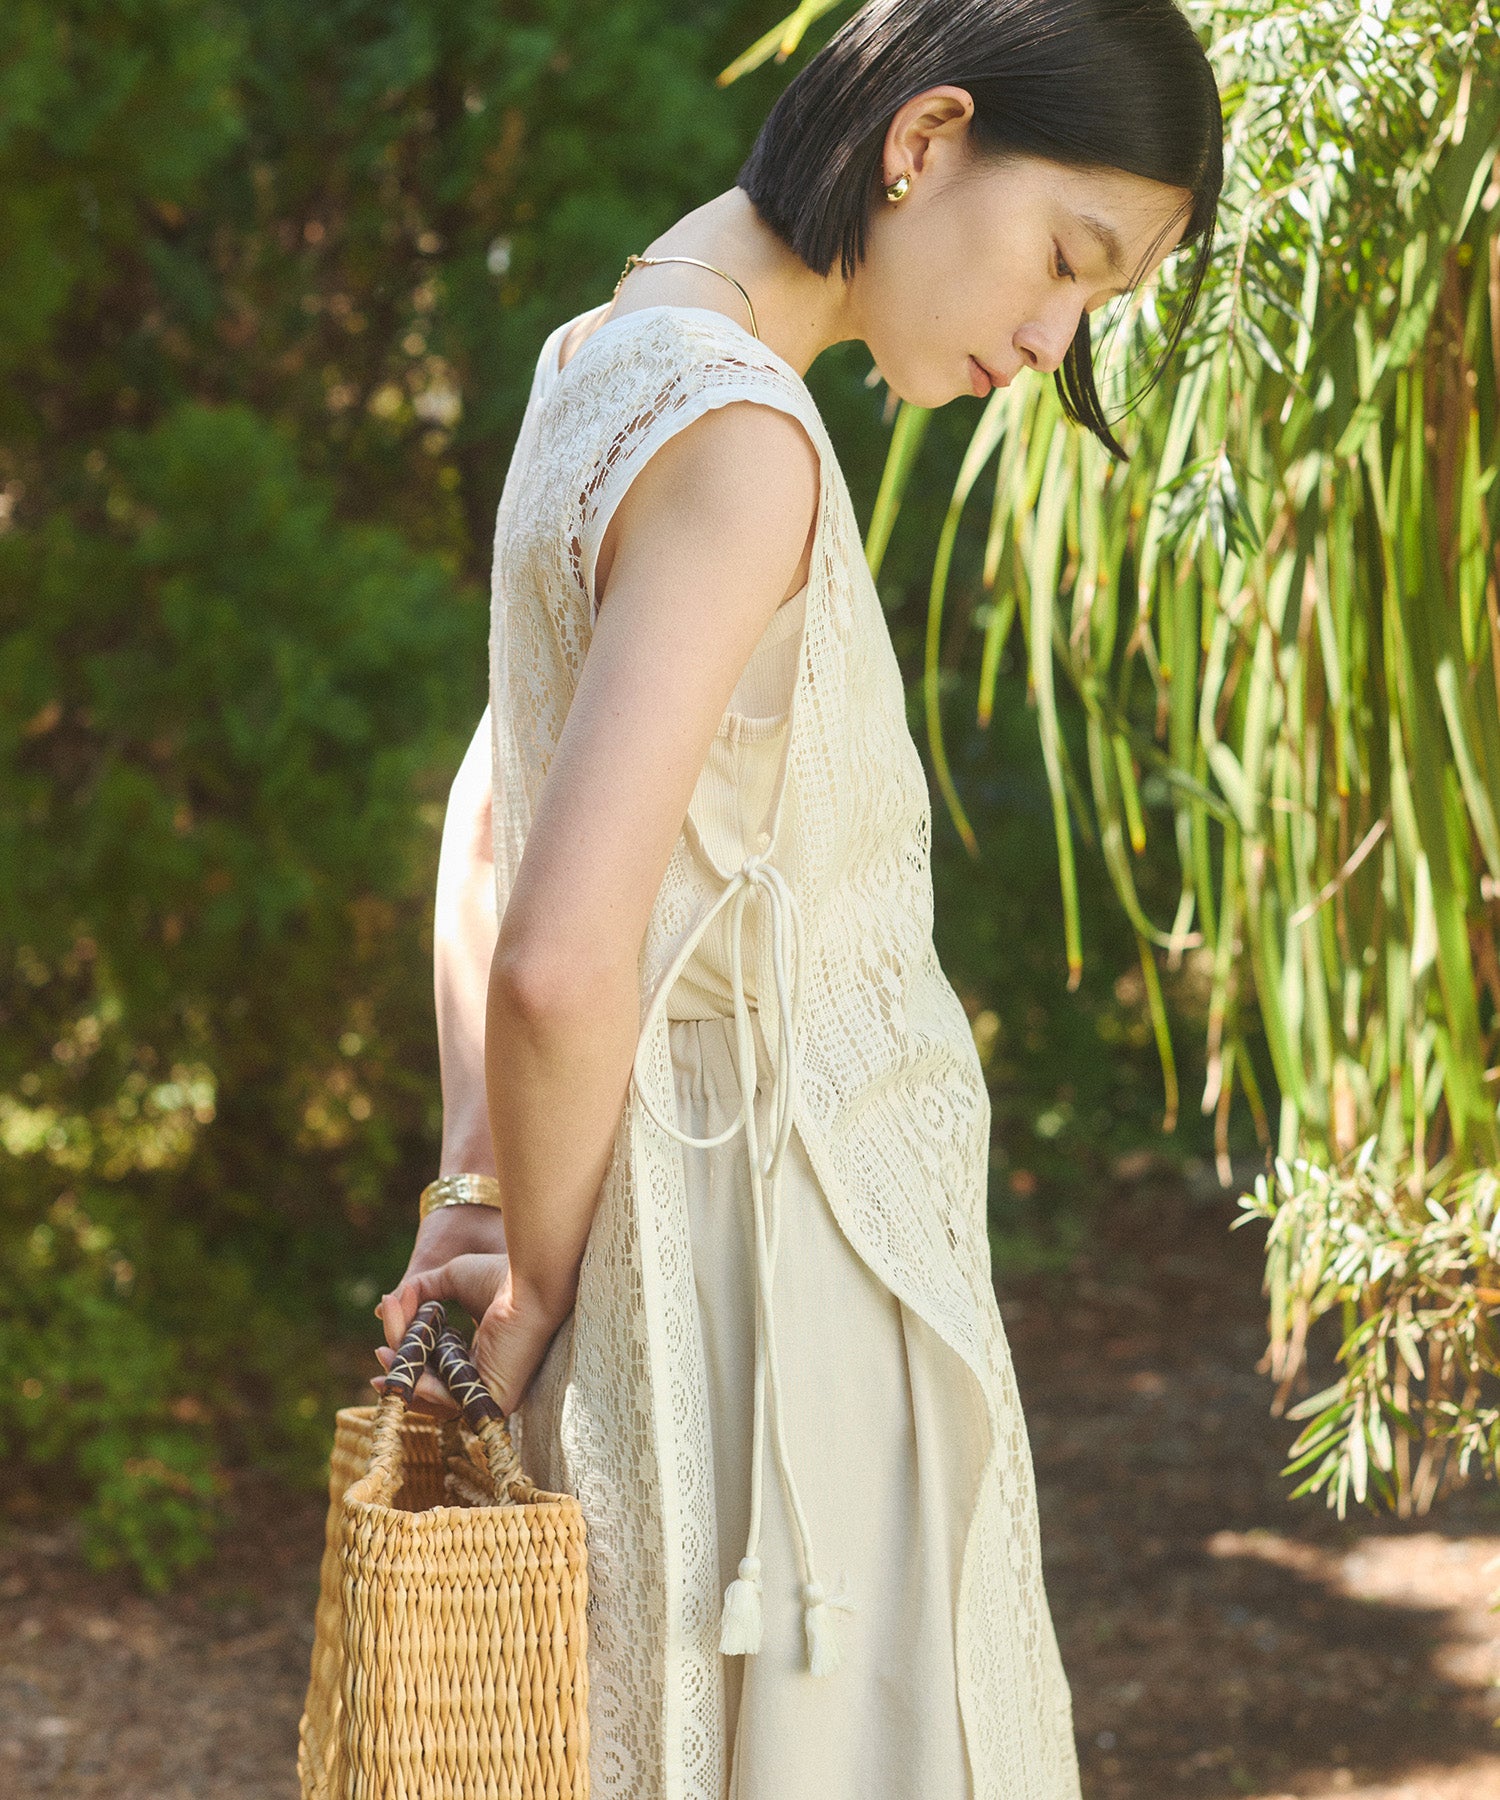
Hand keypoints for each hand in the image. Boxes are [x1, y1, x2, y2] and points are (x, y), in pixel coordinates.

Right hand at [374, 1253, 568, 1418]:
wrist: (532, 1279)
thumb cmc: (503, 1275)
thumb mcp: (453, 1278)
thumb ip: (422, 1289)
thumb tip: (385, 1304)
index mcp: (479, 1357)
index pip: (432, 1367)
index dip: (404, 1353)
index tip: (383, 1329)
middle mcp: (483, 1379)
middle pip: (425, 1381)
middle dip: (397, 1358)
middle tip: (381, 1332)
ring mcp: (488, 1392)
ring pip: (430, 1392)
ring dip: (401, 1366)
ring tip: (384, 1342)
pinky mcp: (494, 1398)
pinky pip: (447, 1400)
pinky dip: (417, 1382)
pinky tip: (398, 1357)